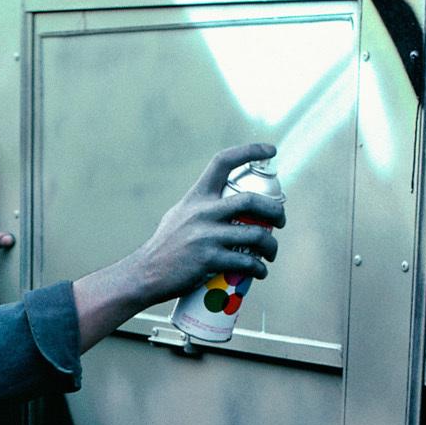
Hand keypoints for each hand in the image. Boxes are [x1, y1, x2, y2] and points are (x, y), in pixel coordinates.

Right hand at [71, 143, 284, 351]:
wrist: (146, 274)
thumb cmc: (165, 246)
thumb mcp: (179, 215)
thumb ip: (200, 206)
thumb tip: (224, 202)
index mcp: (197, 196)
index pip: (223, 162)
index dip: (250, 151)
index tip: (271, 150)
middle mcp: (203, 212)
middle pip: (251, 201)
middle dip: (275, 211)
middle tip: (280, 221)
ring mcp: (206, 236)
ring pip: (255, 235)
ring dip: (271, 246)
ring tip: (270, 253)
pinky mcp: (209, 260)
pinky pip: (245, 262)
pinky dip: (258, 268)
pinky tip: (260, 272)